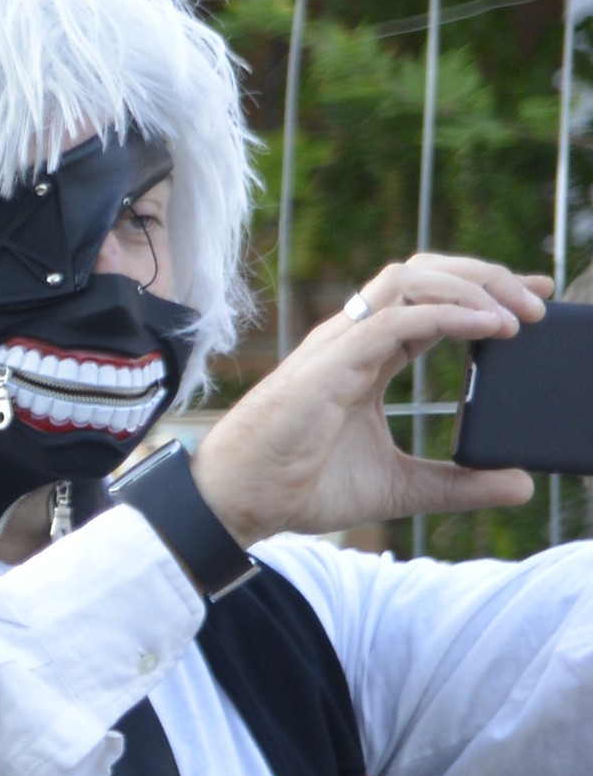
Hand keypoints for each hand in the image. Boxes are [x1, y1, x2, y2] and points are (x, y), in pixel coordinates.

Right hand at [188, 255, 540, 542]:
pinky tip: (488, 328)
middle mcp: (352, 339)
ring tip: (519, 315)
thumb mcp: (400, 487)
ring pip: (410, 278)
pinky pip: (396, 319)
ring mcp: (339, 345)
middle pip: (424, 272)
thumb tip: (521, 486)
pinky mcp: (331, 363)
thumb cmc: (297, 487)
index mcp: (365, 357)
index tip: (536, 300)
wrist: (237, 502)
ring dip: (472, 286)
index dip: (485, 291)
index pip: (430, 300)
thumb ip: (459, 483)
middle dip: (487, 275)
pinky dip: (448, 315)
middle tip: (539, 302)